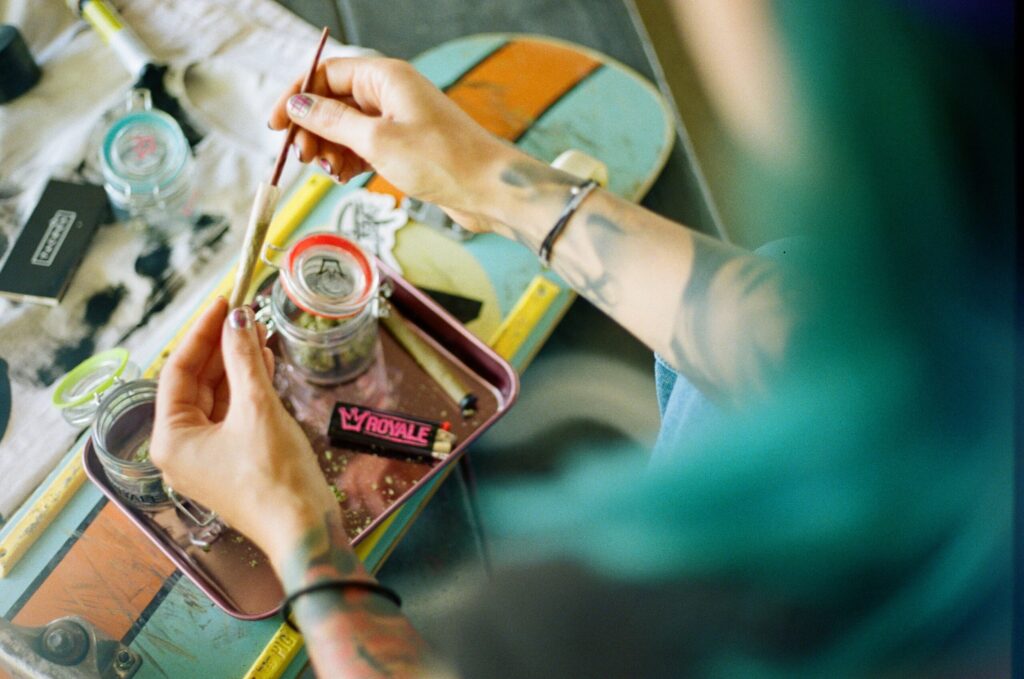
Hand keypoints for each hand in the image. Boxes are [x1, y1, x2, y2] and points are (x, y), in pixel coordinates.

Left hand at [149, 299, 339, 571]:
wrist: (304, 530)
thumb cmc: (275, 475)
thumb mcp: (258, 408)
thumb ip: (244, 359)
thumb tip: (239, 319)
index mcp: (170, 439)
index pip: (178, 371)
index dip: (203, 332)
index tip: (225, 302)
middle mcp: (180, 449)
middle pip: (196, 383)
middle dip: (222, 347)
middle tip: (245, 312)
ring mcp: (206, 458)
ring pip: (217, 397)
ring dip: (237, 365)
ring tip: (258, 330)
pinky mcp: (232, 462)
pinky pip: (232, 415)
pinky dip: (247, 389)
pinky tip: (264, 363)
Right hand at [268, 57, 518, 231]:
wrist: (488, 190)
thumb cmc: (442, 160)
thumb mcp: (377, 140)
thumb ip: (332, 121)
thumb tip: (297, 106)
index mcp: (386, 78)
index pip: (326, 74)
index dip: (297, 97)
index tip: (275, 125)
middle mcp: (391, 93)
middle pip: (333, 102)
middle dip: (313, 130)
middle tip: (304, 158)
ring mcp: (399, 120)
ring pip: (347, 128)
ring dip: (330, 149)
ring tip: (328, 172)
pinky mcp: (405, 147)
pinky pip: (364, 147)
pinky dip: (349, 161)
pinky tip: (343, 177)